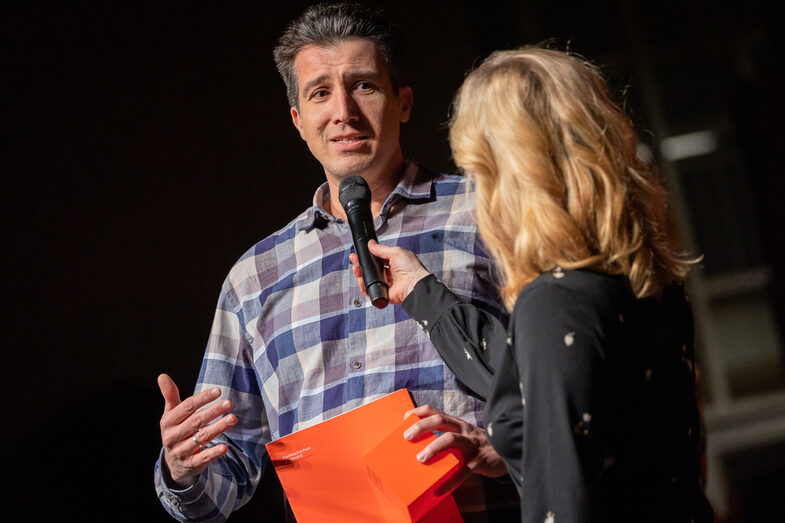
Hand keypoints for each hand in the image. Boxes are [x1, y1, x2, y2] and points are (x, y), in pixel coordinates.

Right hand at [158, 373, 236, 487]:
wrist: (173, 462)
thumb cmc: (176, 430)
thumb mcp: (171, 414)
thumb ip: (170, 395)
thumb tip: (162, 375)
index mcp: (168, 422)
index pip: (187, 407)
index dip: (202, 398)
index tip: (218, 391)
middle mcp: (172, 437)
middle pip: (195, 421)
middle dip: (213, 411)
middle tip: (229, 403)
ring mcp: (181, 451)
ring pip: (201, 438)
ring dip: (218, 428)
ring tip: (232, 418)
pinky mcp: (190, 464)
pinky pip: (203, 458)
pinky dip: (214, 453)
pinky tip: (225, 448)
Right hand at [349, 240, 430, 304]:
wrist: (414, 284)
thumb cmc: (412, 269)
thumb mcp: (396, 252)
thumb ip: (381, 249)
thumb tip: (372, 244)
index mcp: (395, 263)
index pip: (378, 259)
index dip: (369, 256)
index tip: (361, 252)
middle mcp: (391, 274)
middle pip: (372, 269)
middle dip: (362, 264)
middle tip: (355, 259)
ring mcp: (387, 284)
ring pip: (369, 279)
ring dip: (361, 274)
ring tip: (356, 268)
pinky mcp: (384, 293)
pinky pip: (371, 290)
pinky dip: (364, 286)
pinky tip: (361, 279)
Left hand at [403, 405, 507, 494]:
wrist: (507, 454)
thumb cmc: (478, 446)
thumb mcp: (463, 436)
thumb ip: (446, 436)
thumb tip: (420, 445)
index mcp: (457, 424)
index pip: (435, 411)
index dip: (419, 412)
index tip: (404, 417)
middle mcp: (463, 430)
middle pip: (441, 420)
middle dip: (422, 426)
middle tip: (407, 436)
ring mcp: (471, 445)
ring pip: (451, 440)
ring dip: (434, 447)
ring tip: (420, 459)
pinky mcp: (478, 462)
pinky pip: (462, 471)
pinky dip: (449, 481)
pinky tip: (438, 490)